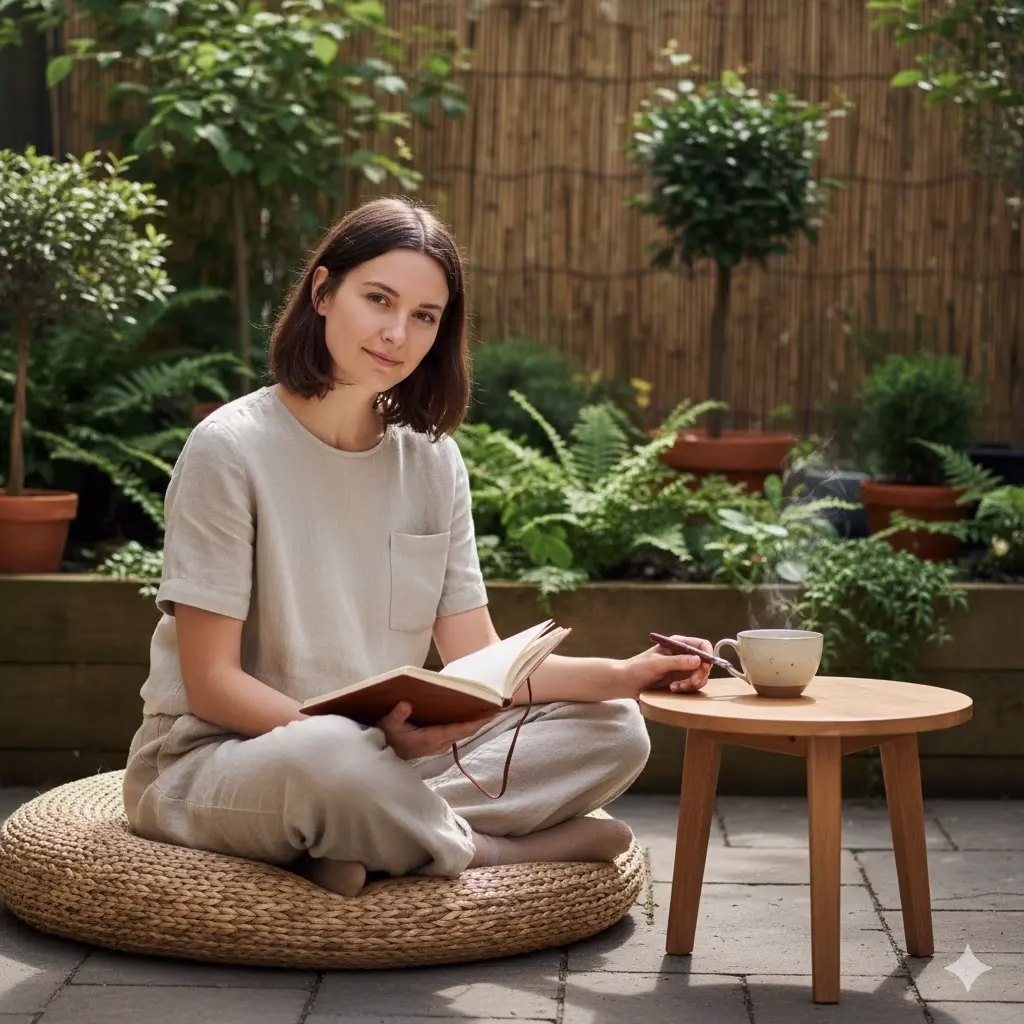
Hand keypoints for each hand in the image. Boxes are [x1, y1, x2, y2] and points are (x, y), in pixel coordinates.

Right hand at [375, 701, 494, 759]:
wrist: (385, 751)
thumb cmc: (388, 736)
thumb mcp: (389, 724)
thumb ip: (397, 715)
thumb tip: (406, 704)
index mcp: (432, 738)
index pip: (461, 730)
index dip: (478, 722)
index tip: (493, 713)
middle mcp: (440, 743)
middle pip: (467, 731)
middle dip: (482, 719)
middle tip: (499, 705)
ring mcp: (440, 744)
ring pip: (463, 732)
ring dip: (476, 721)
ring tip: (490, 706)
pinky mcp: (438, 742)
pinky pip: (458, 732)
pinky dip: (467, 723)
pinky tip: (473, 712)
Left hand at [622, 635, 712, 695]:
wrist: (626, 682)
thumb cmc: (637, 668)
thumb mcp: (657, 664)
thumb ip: (677, 662)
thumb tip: (698, 660)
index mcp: (678, 644)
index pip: (701, 645)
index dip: (708, 654)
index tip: (705, 666)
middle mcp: (683, 655)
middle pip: (705, 663)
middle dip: (699, 674)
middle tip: (690, 682)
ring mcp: (682, 668)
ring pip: (700, 676)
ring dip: (692, 684)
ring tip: (675, 687)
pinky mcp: (680, 679)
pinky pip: (693, 685)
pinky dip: (686, 689)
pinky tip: (673, 689)